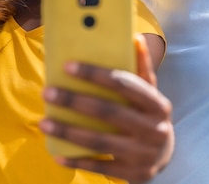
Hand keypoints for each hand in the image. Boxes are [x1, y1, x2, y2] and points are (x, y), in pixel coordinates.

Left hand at [39, 35, 173, 182]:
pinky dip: (77, 160)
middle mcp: (155, 129)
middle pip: (109, 112)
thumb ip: (141, 68)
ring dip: (68, 132)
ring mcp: (144, 154)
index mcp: (158, 104)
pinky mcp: (134, 174)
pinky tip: (57, 154)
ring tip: (44, 122)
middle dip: (75, 101)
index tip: (67, 66)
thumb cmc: (148, 115)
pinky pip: (100, 167)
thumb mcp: (150, 93)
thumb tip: (136, 37)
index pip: (124, 84)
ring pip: (100, 141)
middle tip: (48, 92)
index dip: (95, 74)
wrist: (164, 155)